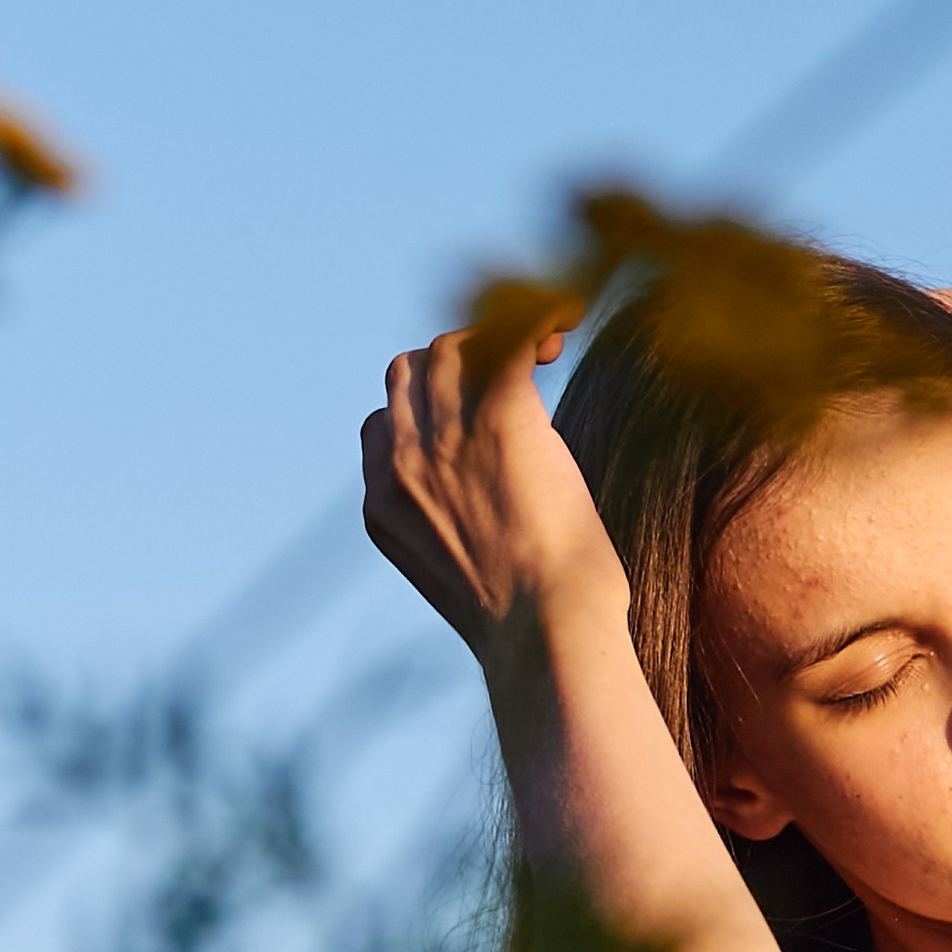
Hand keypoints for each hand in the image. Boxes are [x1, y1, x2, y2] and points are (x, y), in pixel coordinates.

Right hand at [361, 323, 627, 659]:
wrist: (546, 635)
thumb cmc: (532, 624)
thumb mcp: (466, 575)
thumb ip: (455, 525)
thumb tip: (492, 495)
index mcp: (382, 505)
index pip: (384, 420)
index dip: (428, 407)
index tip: (477, 413)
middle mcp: (400, 464)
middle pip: (410, 370)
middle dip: (458, 361)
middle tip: (519, 371)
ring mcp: (442, 440)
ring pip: (453, 347)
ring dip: (498, 337)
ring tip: (548, 349)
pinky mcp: (497, 420)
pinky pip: (509, 337)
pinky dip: (539, 317)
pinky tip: (569, 316)